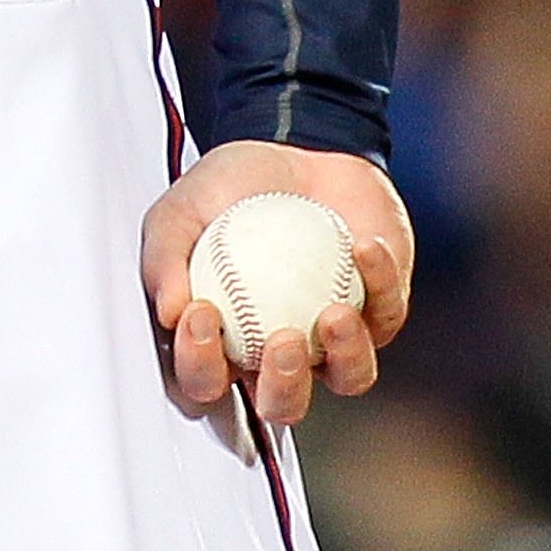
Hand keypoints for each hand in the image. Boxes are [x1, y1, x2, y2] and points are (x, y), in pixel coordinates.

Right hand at [140, 141, 412, 430]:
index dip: (201, 364)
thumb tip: (170, 311)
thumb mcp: (179, 210)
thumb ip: (164, 258)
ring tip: (334, 313)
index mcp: (224, 340)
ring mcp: (332, 337)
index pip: (207, 380)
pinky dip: (379, 282)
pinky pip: (386, 314)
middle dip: (284, 389)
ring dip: (346, 355)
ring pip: (349, 377)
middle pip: (283, 405)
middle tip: (279, 340)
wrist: (293, 146)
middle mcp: (277, 350)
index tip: (201, 312)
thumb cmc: (232, 187)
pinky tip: (363, 247)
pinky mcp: (380, 310)